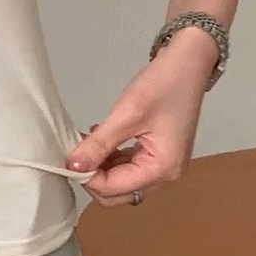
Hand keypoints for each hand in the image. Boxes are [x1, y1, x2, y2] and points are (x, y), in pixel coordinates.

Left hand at [65, 28, 217, 206]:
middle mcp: (166, 174)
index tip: (68, 157)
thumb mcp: (127, 114)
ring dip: (100, 166)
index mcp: (162, 169)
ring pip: (121, 180)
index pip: (114, 190)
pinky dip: (110, 157)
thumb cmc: (162, 86)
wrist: (188, 62)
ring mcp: (163, 164)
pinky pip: (128, 165)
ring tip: (83, 142)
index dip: (88, 177)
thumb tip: (72, 165)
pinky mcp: (158, 152)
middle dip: (93, 177)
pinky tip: (98, 138)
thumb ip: (99, 143)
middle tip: (75, 151)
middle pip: (119, 193)